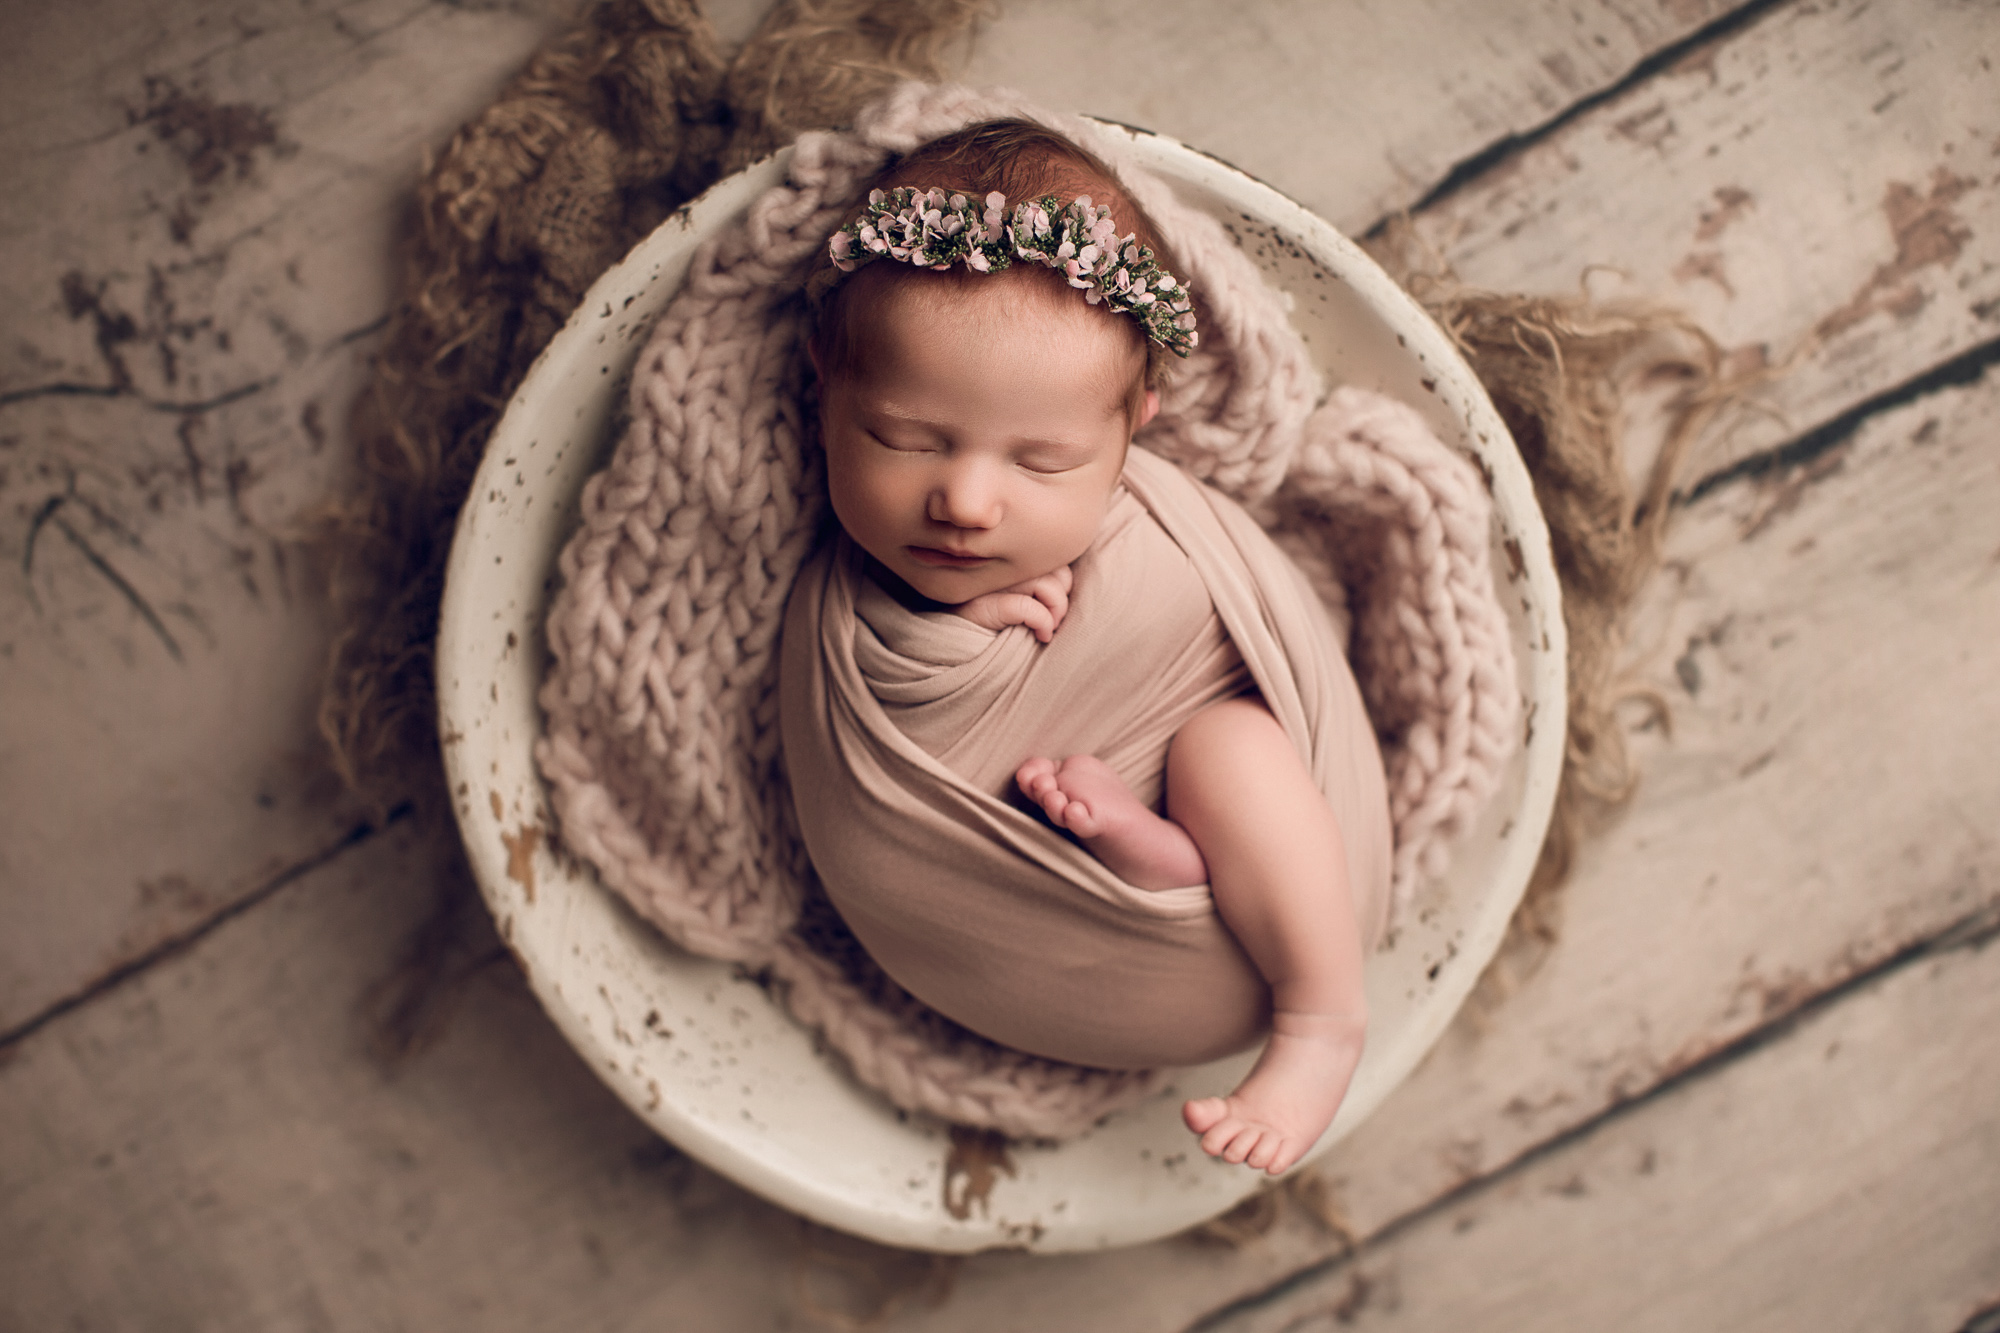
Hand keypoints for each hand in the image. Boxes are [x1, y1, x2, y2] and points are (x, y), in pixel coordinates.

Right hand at [954, 565, 1072, 642]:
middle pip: (1055, 568)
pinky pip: (1032, 609)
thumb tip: (1066, 585)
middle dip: (1062, 596)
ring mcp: (993, 583)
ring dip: (1057, 611)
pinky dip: (1044, 623)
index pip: (1052, 556)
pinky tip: (1042, 635)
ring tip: (1049, 628)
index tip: (1053, 602)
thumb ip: (1036, 578)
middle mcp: (1000, 563)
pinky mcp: (987, 605)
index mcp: (1008, 555)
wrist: (950, 638)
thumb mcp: (1013, 589)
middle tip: (1054, 617)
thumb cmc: (988, 615)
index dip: (1062, 580)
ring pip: (1048, 586)